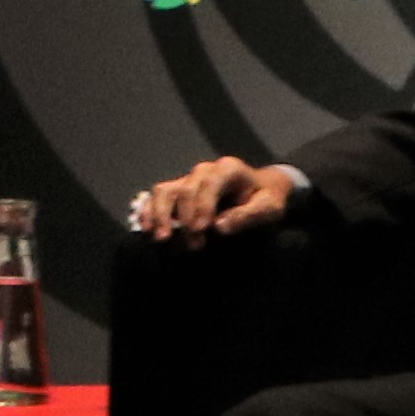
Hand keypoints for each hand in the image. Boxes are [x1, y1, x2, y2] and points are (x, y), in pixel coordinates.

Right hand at [130, 155, 300, 240]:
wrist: (260, 190)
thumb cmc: (266, 199)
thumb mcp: (268, 208)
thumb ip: (247, 216)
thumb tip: (219, 228)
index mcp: (227, 169)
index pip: (209, 184)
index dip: (203, 206)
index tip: (202, 230)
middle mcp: (204, 171)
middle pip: (185, 190)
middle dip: (185, 219)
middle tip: (192, 246)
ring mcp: (188, 179)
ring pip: (164, 190)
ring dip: (160, 215)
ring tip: (161, 238)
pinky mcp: (178, 190)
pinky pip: (157, 197)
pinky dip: (149, 211)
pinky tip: (146, 228)